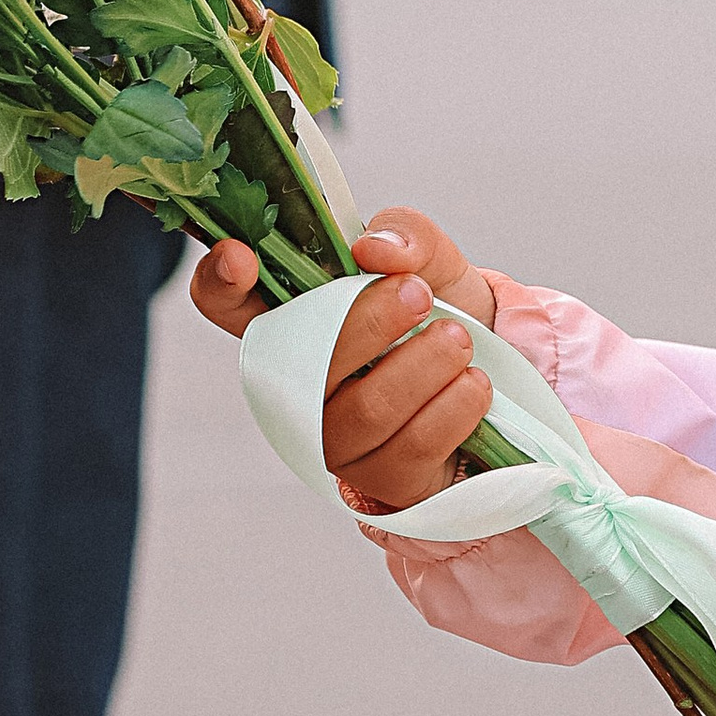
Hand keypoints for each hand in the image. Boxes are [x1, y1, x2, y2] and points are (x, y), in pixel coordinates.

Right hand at [187, 211, 500, 511]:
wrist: (495, 370)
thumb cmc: (437, 312)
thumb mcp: (429, 259)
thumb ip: (406, 236)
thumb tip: (376, 248)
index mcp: (293, 321)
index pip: (226, 304)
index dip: (220, 282)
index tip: (242, 257)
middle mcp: (300, 385)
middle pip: (308, 359)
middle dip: (369, 321)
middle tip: (418, 294)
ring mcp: (336, 439)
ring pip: (365, 410)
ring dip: (422, 366)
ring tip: (458, 340)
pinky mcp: (381, 479)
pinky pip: (410, 448)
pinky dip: (452, 408)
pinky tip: (472, 385)